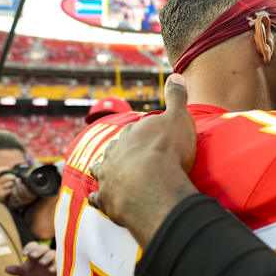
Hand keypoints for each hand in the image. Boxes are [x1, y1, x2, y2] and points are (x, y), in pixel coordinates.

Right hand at [0, 166, 18, 202]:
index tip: (8, 168)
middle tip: (14, 177)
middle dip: (12, 176)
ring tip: (12, 183)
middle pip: (6, 177)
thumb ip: (2, 175)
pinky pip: (10, 189)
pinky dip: (12, 188)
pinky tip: (10, 189)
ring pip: (9, 183)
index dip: (2, 168)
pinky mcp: (0, 194)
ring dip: (12, 183)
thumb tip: (14, 170)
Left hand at [5, 241, 55, 275]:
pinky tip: (50, 270)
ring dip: (47, 257)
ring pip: (52, 253)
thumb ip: (16, 270)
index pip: (33, 245)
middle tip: (33, 256)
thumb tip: (5, 269)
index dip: (29, 247)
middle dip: (38, 250)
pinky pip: (59, 263)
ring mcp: (53, 259)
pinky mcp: (60, 265)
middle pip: (43, 247)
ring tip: (41, 263)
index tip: (24, 254)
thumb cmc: (35, 274)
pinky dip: (55, 265)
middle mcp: (45, 254)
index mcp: (36, 252)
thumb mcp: (25, 272)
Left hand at [89, 74, 198, 247]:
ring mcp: (108, 176)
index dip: (141, 133)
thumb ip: (176, 98)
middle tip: (128, 154)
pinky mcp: (107, 200)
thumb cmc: (167, 150)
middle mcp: (115, 152)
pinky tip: (97, 200)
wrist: (152, 184)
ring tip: (104, 172)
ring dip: (102, 170)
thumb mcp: (178, 118)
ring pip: (100, 169)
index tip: (147, 136)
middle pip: (115, 147)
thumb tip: (176, 75)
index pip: (135, 130)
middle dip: (120, 149)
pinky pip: (98, 198)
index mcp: (132, 133)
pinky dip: (98, 198)